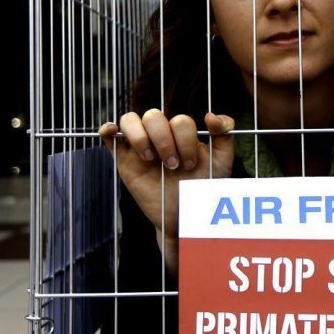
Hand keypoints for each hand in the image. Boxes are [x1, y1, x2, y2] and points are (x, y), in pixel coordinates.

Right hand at [99, 110, 234, 274]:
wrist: (183, 217)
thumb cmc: (202, 188)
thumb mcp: (221, 162)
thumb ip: (224, 136)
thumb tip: (210, 115)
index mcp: (182, 134)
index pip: (180, 120)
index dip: (186, 140)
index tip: (191, 164)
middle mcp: (160, 136)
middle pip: (153, 115)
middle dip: (165, 140)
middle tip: (173, 165)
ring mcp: (140, 147)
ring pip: (130, 119)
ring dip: (140, 136)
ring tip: (150, 158)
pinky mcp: (124, 161)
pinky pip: (109, 138)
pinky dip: (108, 129)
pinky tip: (112, 132)